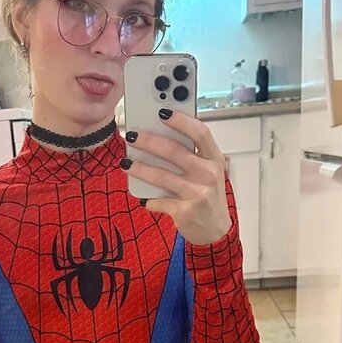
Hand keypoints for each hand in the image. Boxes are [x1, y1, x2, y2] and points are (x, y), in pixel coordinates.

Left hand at [122, 112, 231, 246]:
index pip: (200, 133)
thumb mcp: (208, 172)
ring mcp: (197, 193)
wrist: (215, 230)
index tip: (162, 112)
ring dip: (140, 168)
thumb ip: (191, 155)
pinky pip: (159, 201)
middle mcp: (208, 174)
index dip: (181, 121)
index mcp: (214, 159)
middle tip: (132, 135)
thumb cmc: (207, 195)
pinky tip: (142, 197)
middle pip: (175, 151)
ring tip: (126, 163)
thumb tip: (157, 136)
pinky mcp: (185, 211)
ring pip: (162, 176)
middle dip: (150, 141)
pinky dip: (148, 199)